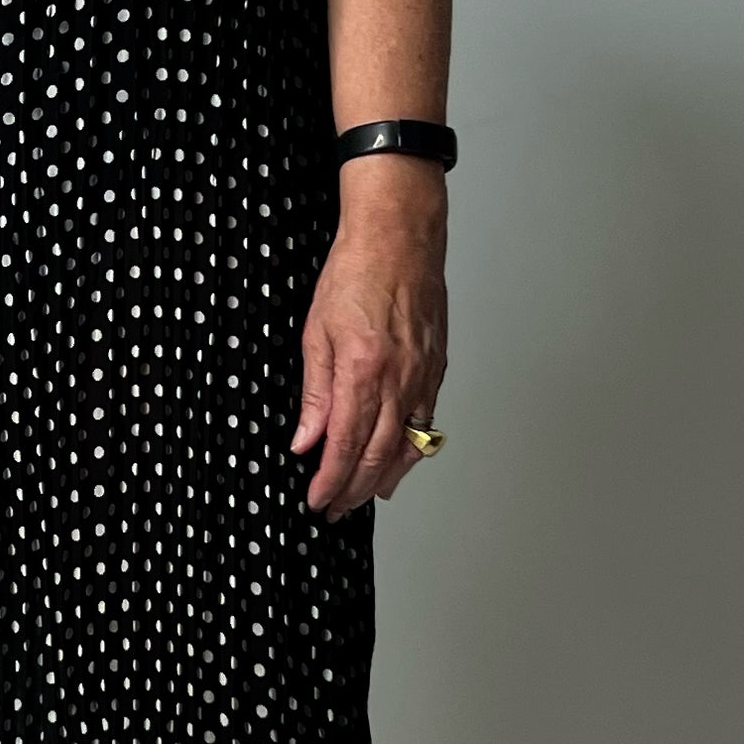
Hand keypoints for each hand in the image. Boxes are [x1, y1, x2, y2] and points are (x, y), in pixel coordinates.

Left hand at [292, 160, 446, 518]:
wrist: (400, 235)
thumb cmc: (356, 271)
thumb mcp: (316, 331)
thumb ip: (314, 393)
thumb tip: (306, 440)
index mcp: (363, 370)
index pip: (346, 445)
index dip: (331, 481)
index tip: (318, 500)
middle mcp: (399, 380)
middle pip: (379, 455)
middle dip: (355, 489)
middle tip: (336, 508)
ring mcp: (423, 376)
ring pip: (408, 445)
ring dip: (386, 477)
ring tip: (366, 496)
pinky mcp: (437, 367)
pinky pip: (425, 421)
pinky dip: (411, 448)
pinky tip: (400, 458)